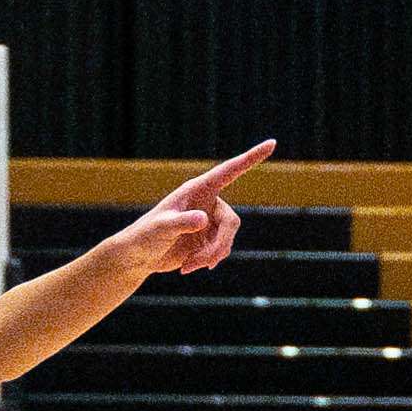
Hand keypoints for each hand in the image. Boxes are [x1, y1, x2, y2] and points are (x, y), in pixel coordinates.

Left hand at [117, 143, 274, 278]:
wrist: (139, 256)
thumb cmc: (146, 236)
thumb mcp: (162, 228)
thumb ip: (182, 222)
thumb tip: (204, 219)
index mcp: (197, 189)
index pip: (229, 171)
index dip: (251, 158)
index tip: (272, 143)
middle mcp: (207, 202)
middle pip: (231, 222)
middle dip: (219, 245)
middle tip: (201, 261)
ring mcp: (210, 221)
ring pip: (228, 239)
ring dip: (211, 256)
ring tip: (189, 265)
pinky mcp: (208, 239)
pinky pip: (221, 250)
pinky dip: (208, 260)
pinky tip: (189, 267)